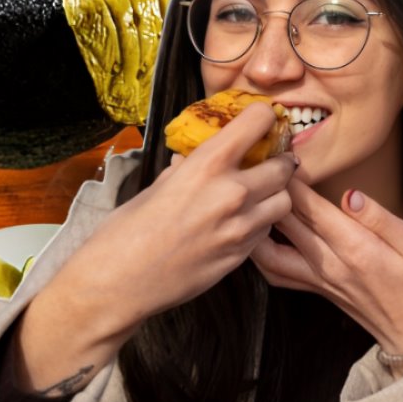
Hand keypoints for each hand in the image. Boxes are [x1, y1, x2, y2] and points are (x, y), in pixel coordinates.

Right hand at [14, 103, 296, 393]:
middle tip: (270, 160)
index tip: (262, 120)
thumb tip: (192, 159)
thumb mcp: (155, 187)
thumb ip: (185, 170)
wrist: (118, 284)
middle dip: (279, 160)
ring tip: (259, 194)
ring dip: (276, 194)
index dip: (263, 117)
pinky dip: (262, 222)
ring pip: (284, 201)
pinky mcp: (240, 257)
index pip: (258, 121)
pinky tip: (242, 222)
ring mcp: (240, 228)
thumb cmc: (125, 233)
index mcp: (206, 165)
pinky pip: (267, 231)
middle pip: (283, 166)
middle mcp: (231, 193)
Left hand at [250, 179, 402, 370]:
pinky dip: (261, 253)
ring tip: (254, 199)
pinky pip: (277, 273)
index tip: (281, 156)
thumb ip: (381, 219)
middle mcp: (328, 264)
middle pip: (286, 223)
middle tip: (261, 167)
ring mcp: (318, 279)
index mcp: (354, 248)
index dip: (291, 181)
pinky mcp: (315, 288)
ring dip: (257, 223)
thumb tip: (351, 194)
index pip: (311, 208)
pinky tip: (259, 235)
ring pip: (270, 251)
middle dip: (271, 192)